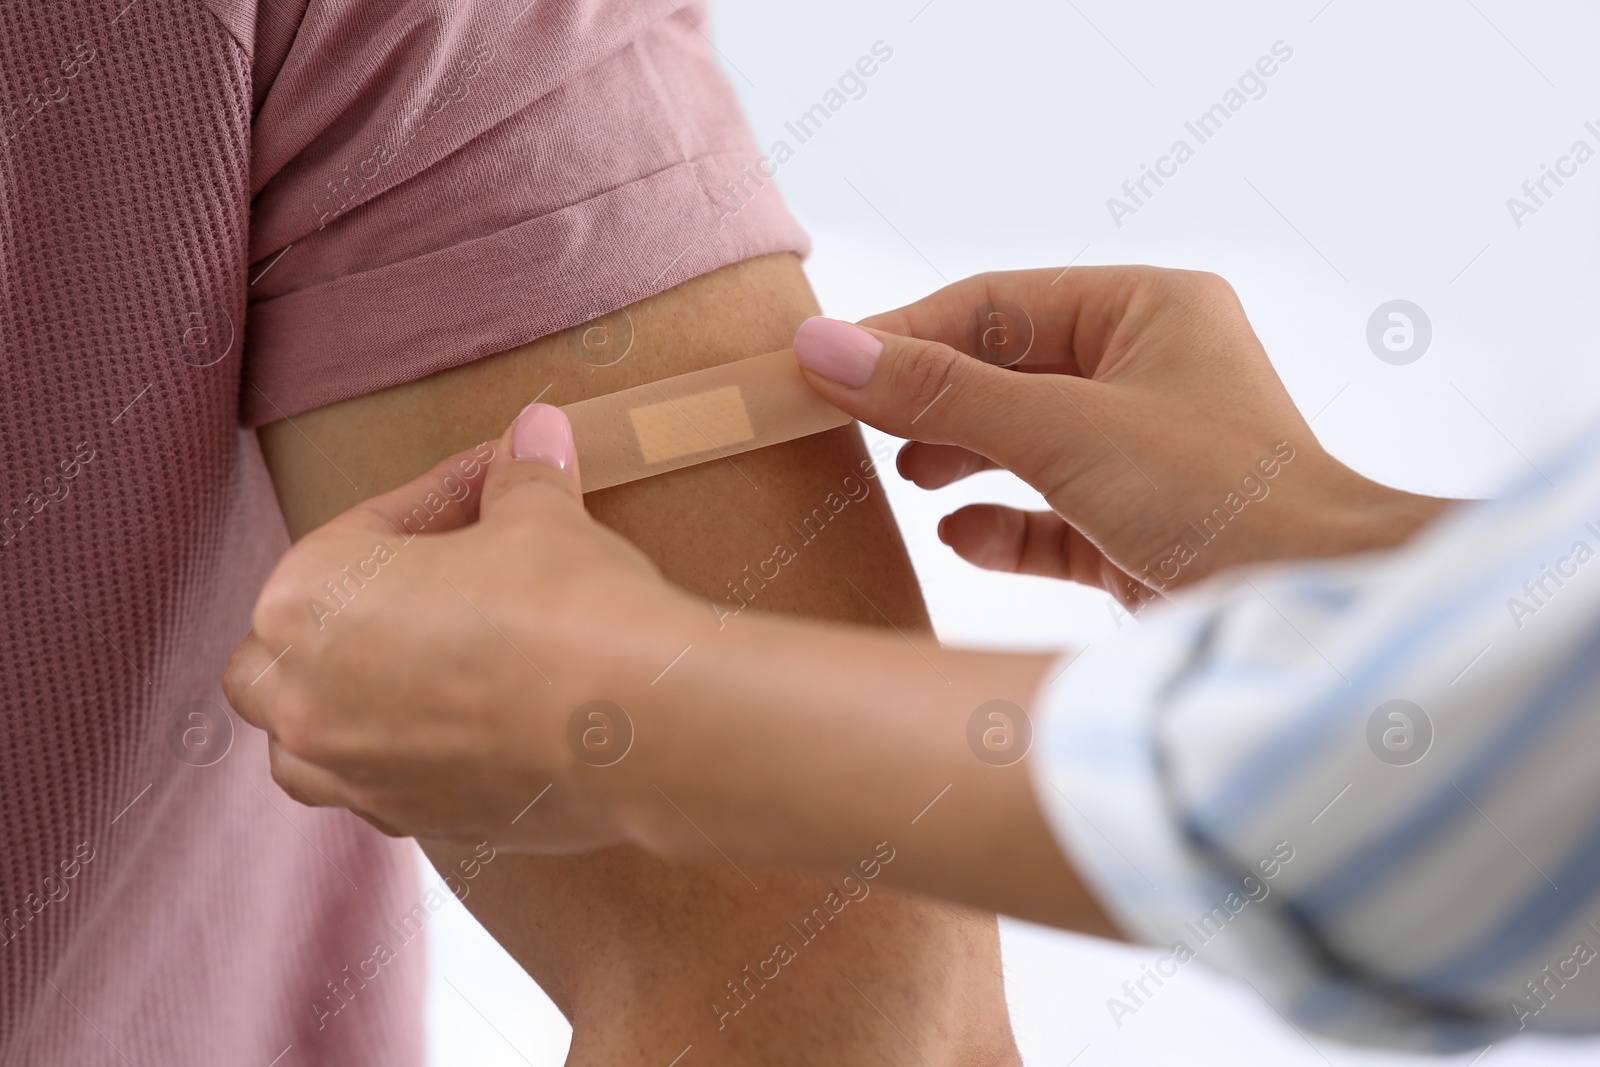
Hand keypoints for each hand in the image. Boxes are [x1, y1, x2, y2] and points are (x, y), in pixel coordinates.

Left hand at [223, 405, 695, 849]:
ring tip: (409, 676)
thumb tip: (534, 432)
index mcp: (307, 601)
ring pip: (299, 742)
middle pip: (277, 654)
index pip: (356, 534)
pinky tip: (462, 732)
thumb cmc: (565, 607)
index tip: (484, 489)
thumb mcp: (539, 516)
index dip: (429, 504)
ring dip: (339, 707)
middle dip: (334, 620)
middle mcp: (307, 698)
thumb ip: (519, 478)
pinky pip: (376, 791)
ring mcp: (356, 773)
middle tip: (418, 590)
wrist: (639, 720)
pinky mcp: (417, 823)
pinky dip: (400, 761)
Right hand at [794, 266, 1450, 603]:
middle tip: (848, 427)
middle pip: (1003, 371)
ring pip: (1021, 441)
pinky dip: (999, 524)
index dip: (905, 333)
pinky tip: (957, 536)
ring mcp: (1143, 453)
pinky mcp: (1136, 528)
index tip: (822, 364)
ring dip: (958, 459)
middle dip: (929, 402)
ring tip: (903, 477)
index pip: (996, 305)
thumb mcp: (1064, 431)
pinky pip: (1047, 514)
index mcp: (1147, 312)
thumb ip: (940, 392)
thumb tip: (823, 346)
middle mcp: (1147, 372)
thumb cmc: (1218, 497)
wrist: (1315, 611)